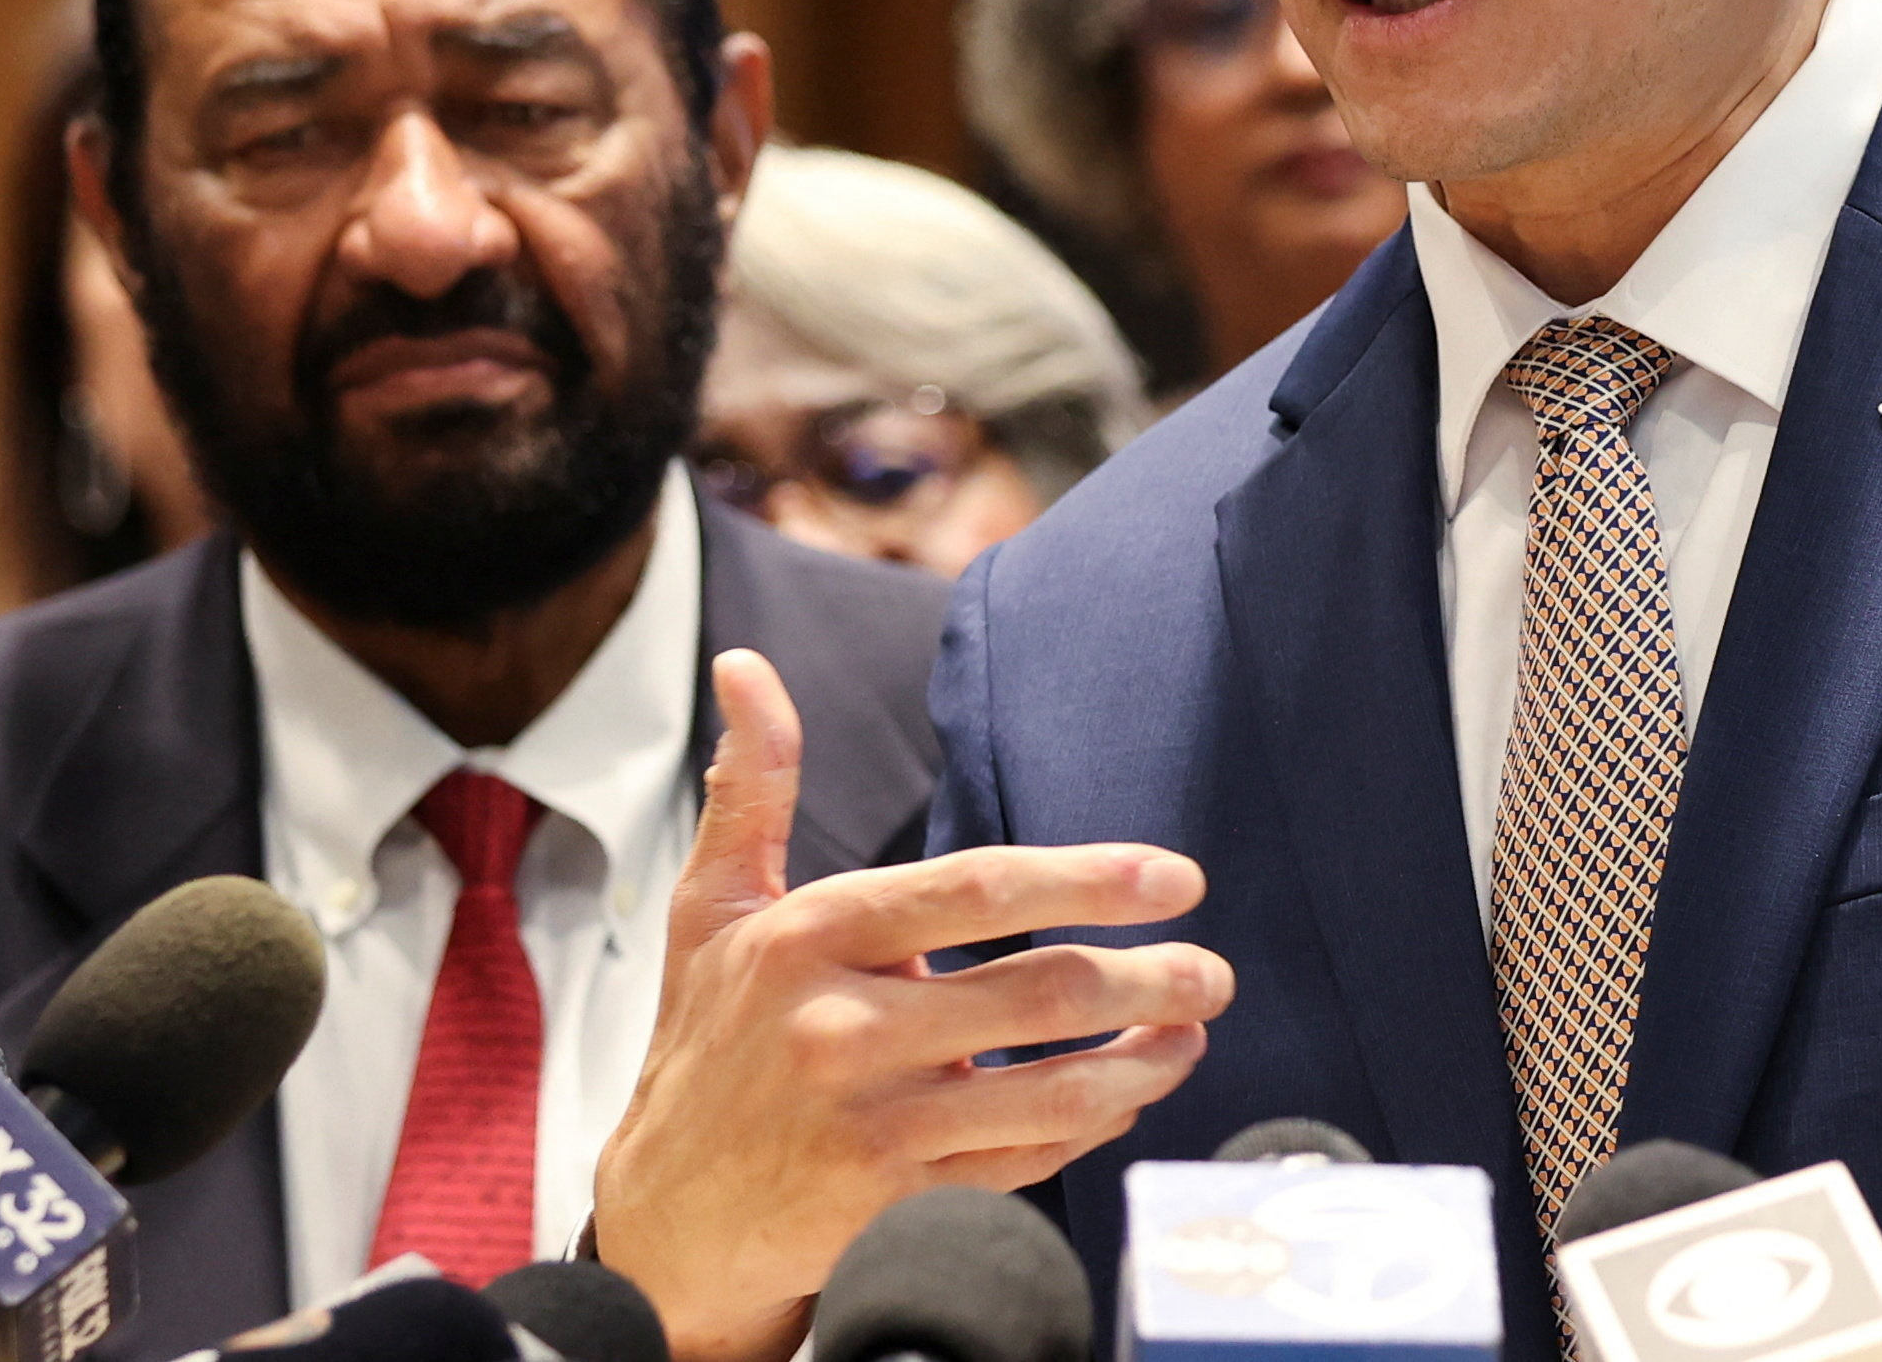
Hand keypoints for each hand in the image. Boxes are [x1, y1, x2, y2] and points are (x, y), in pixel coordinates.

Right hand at [593, 650, 1230, 1361]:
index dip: (1085, 880)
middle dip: (1147, 979)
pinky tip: (1130, 1096)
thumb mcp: (711, 906)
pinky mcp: (893, 1206)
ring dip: (1142, 1061)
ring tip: (1192, 1033)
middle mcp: (839, 1029)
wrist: (669, 1214)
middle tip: (1212, 970)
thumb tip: (744, 666)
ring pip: (1048, 1092)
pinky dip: (1091, 1128)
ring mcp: (870, 1125)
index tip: (1172, 876)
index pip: (972, 891)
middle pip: (1034, 995)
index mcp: (808, 937)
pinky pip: (1023, 1162)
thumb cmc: (709, 1041)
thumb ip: (752, 786)